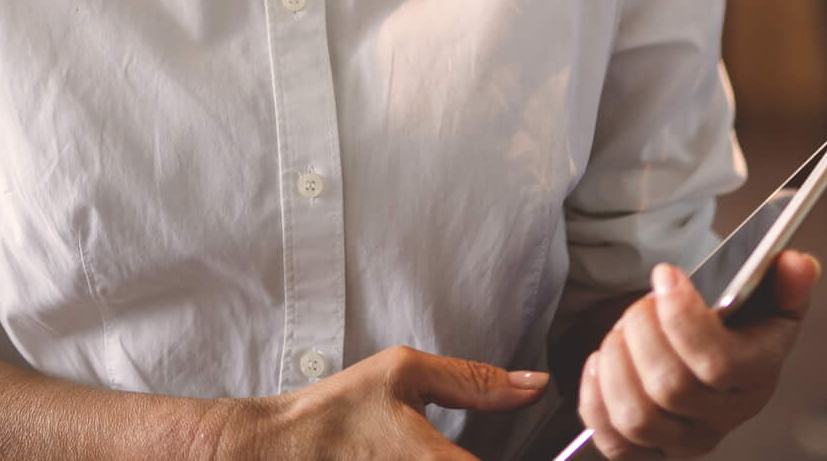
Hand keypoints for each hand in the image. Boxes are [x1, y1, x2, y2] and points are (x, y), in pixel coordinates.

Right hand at [226, 345, 548, 460]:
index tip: (547, 449)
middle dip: (478, 457)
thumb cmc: (339, 411)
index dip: (537, 457)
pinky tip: (435, 456)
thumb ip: (474, 380)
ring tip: (445, 448)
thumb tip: (536, 382)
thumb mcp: (404, 373)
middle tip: (459, 439)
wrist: (279, 450)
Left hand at [576, 251, 818, 458]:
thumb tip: (799, 264)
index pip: (719, 362)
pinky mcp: (650, 453)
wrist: (713, 358)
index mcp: (757, 376)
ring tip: (620, 331)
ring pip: (638, 418)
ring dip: (616, 363)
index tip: (665, 275)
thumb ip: (784, 281)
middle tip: (640, 304)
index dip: (682, 318)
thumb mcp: (768, 298)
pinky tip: (601, 363)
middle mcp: (723, 418)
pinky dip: (595, 401)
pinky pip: (614, 444)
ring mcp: (685, 442)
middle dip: (642, 332)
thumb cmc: (736, 326)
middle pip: (670, 388)